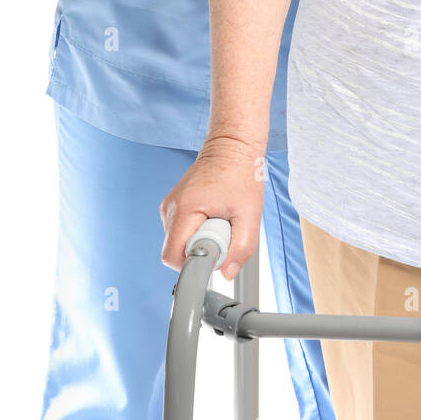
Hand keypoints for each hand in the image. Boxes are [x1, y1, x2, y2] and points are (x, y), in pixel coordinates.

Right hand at [159, 135, 265, 279]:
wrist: (233, 145)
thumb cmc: (242, 173)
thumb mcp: (250, 214)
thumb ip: (242, 247)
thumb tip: (227, 273)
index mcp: (184, 209)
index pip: (172, 256)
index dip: (193, 264)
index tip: (214, 254)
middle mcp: (170, 208)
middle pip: (175, 251)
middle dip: (200, 251)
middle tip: (223, 232)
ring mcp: (170, 206)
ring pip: (178, 243)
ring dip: (199, 240)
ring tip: (219, 220)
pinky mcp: (174, 206)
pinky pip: (181, 232)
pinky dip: (197, 231)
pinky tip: (213, 216)